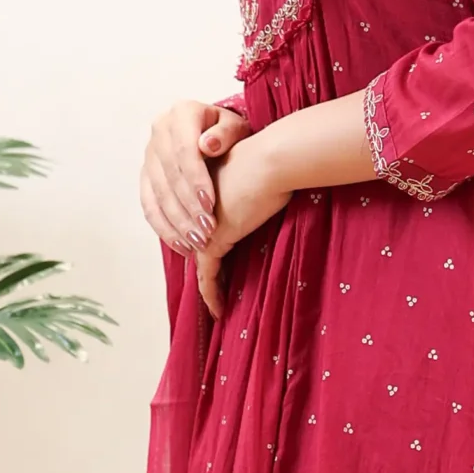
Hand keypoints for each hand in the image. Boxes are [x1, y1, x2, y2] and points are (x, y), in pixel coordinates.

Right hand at [140, 100, 252, 254]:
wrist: (215, 132)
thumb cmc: (230, 132)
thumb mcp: (236, 126)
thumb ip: (226, 133)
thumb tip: (207, 145)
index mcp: (181, 114)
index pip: (184, 150)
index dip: (196, 180)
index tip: (211, 205)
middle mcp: (159, 131)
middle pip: (169, 175)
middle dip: (188, 207)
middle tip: (206, 232)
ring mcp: (149, 153)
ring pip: (157, 193)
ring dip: (177, 222)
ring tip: (197, 243)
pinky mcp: (146, 175)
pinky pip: (149, 204)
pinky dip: (163, 227)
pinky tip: (181, 244)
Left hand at [194, 134, 293, 320]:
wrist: (270, 160)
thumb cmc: (273, 161)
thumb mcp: (261, 172)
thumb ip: (257, 184)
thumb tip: (276, 187)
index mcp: (205, 188)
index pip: (202, 222)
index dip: (207, 243)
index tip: (216, 264)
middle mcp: (197, 209)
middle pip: (198, 246)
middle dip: (207, 270)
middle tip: (214, 294)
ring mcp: (201, 226)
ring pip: (201, 263)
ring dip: (210, 287)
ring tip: (219, 308)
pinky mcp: (211, 242)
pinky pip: (207, 276)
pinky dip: (212, 295)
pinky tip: (219, 312)